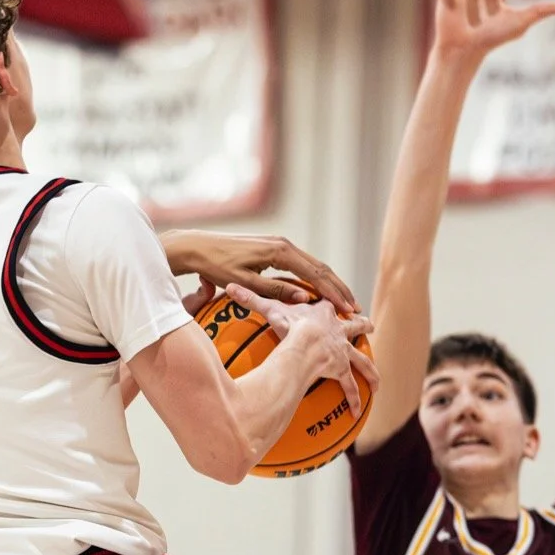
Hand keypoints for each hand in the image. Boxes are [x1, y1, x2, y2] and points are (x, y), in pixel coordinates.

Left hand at [164, 230, 357, 313]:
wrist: (198, 246)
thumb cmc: (218, 266)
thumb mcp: (246, 284)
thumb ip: (276, 292)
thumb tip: (304, 300)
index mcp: (280, 252)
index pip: (316, 274)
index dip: (334, 293)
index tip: (348, 309)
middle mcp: (284, 245)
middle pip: (321, 268)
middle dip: (339, 288)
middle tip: (356, 307)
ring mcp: (280, 245)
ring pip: (313, 266)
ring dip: (330, 284)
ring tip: (345, 301)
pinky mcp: (274, 249)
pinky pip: (302, 265)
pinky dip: (315, 279)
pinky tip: (322, 292)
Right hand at [227, 284, 378, 420]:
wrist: (305, 340)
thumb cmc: (288, 324)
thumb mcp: (268, 308)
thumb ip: (251, 299)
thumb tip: (229, 288)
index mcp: (323, 313)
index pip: (329, 305)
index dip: (331, 305)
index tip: (336, 305)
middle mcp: (338, 330)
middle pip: (355, 325)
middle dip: (362, 325)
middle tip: (369, 326)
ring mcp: (343, 350)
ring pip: (361, 360)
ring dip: (370, 370)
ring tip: (376, 381)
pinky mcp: (341, 369)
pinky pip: (350, 386)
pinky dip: (353, 398)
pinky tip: (357, 412)